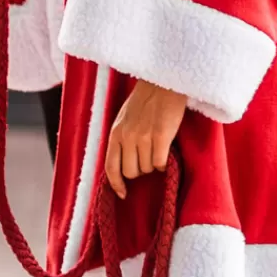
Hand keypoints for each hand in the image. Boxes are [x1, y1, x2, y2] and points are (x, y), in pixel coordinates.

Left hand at [106, 79, 187, 197]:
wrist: (163, 82)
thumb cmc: (145, 100)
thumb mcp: (124, 118)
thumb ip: (121, 139)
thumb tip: (124, 165)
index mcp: (115, 132)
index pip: (110, 167)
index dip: (117, 184)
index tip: (124, 193)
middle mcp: (127, 136)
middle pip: (131, 172)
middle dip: (140, 170)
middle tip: (148, 157)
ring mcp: (144, 137)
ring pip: (147, 168)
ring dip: (154, 163)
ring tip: (158, 147)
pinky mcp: (162, 136)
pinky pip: (160, 163)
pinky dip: (164, 161)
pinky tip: (166, 150)